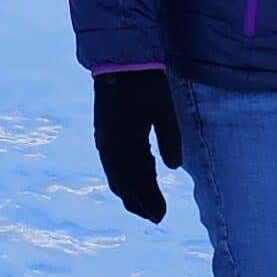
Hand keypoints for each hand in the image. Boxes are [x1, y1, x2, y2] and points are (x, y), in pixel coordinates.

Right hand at [93, 66, 182, 220]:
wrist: (117, 60)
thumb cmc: (145, 83)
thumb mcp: (164, 110)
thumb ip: (169, 139)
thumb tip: (174, 168)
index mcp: (126, 144)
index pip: (138, 182)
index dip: (149, 201)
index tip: (161, 216)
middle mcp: (111, 147)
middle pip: (123, 184)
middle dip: (138, 202)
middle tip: (156, 215)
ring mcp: (104, 140)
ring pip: (115, 176)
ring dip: (129, 191)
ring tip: (145, 202)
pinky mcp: (103, 133)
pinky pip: (111, 164)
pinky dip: (123, 176)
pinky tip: (136, 175)